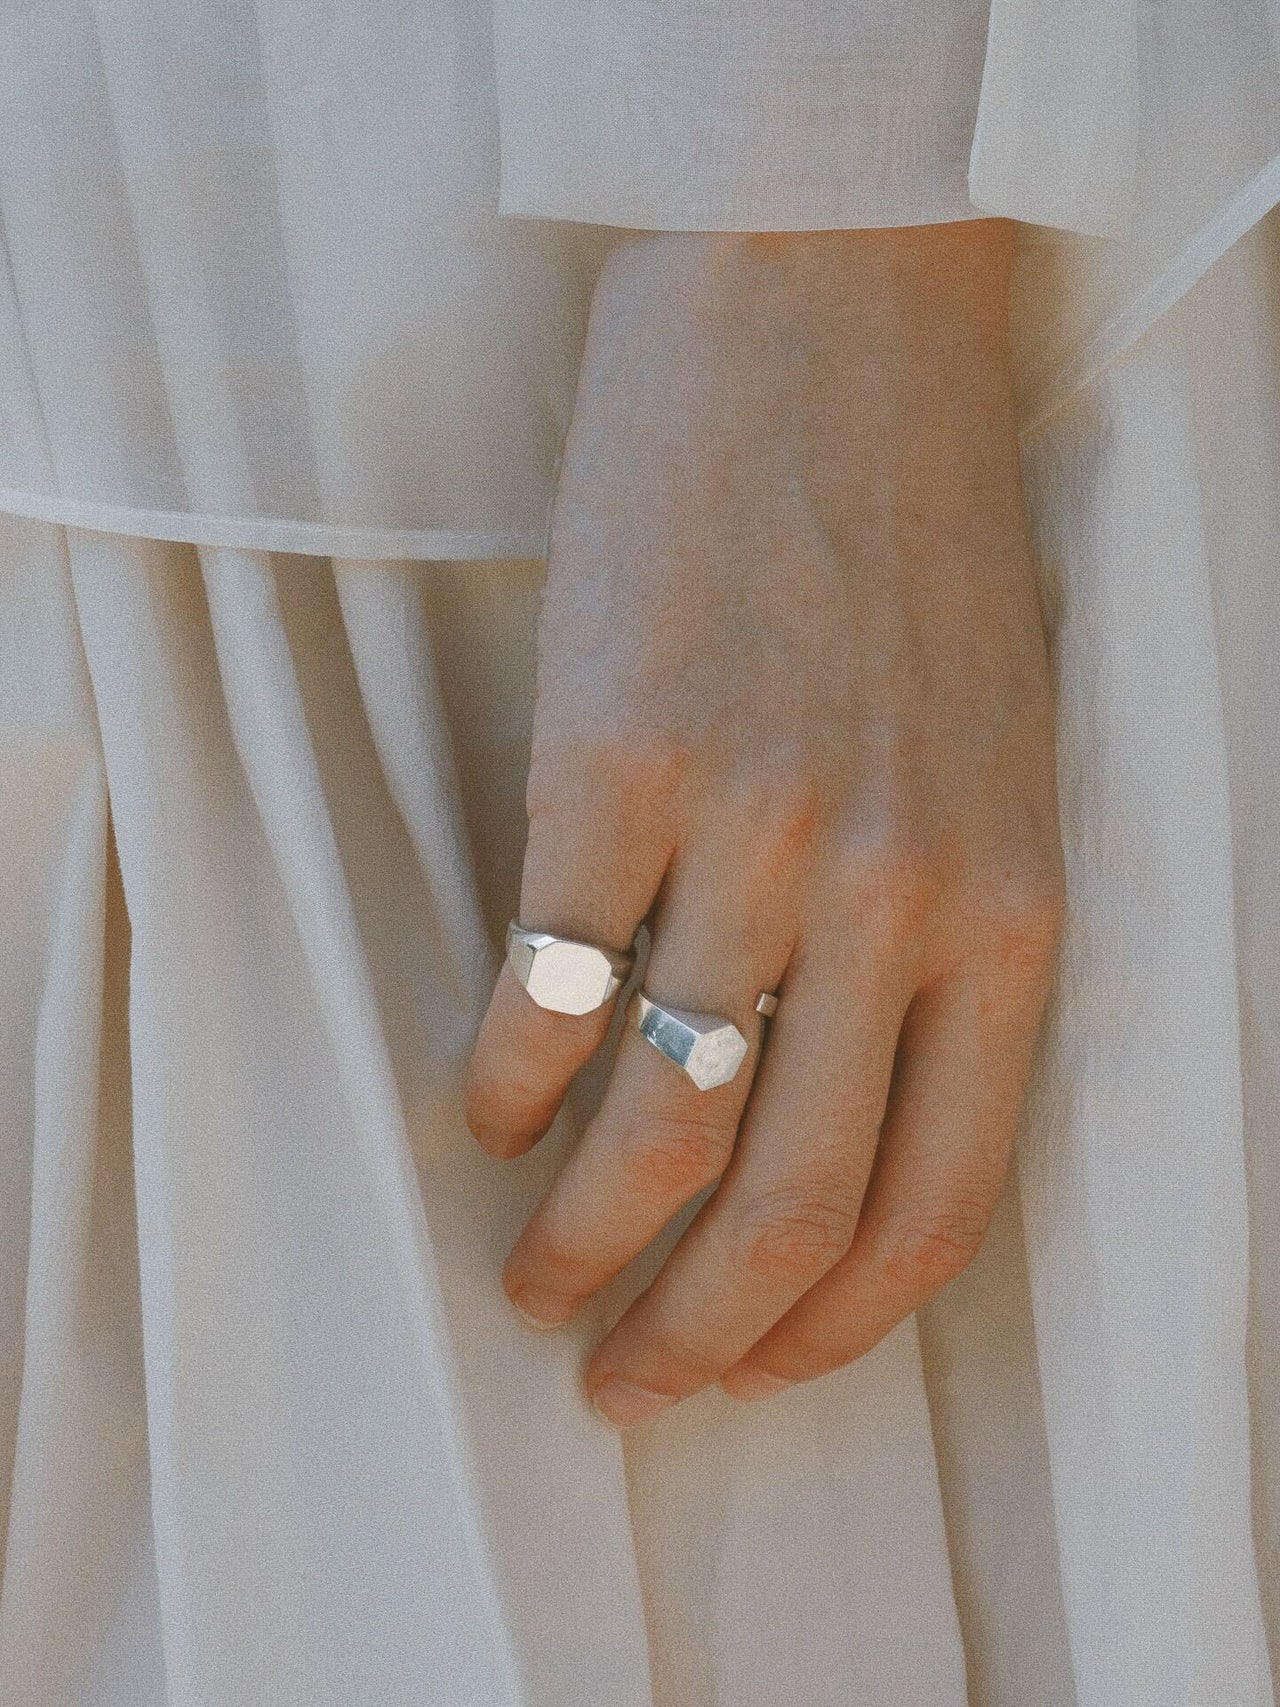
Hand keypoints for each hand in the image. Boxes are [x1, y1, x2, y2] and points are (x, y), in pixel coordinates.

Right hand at [465, 222, 1062, 1426]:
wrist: (833, 311)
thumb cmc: (913, 538)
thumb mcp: (996, 761)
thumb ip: (939, 940)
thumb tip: (817, 1104)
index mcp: (1010, 912)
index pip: (935, 1205)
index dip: (831, 1332)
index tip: (751, 1373)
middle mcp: (896, 897)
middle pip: (788, 1208)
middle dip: (695, 1339)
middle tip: (623, 1382)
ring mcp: (756, 830)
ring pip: (659, 1127)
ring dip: (578, 1241)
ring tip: (530, 1278)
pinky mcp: (620, 755)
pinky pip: (548, 981)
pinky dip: (500, 1075)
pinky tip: (479, 1102)